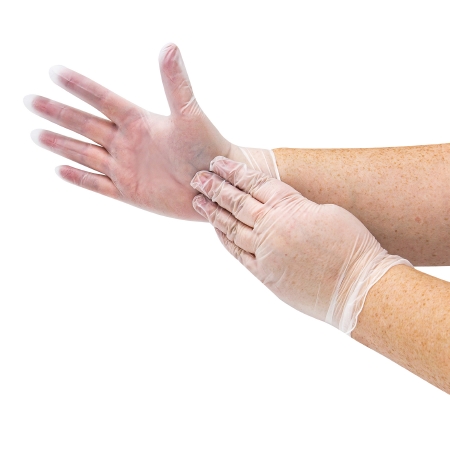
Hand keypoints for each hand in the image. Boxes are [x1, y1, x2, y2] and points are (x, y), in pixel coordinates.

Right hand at [24, 43, 277, 219]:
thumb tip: (169, 46)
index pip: (103, 99)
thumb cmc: (208, 149)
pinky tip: (60, 169)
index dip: (80, 87)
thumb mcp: (190, 115)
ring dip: (61, 144)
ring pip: (86, 154)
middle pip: (86, 125)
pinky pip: (99, 185)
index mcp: (139, 121)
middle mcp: (128, 142)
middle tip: (31, 100)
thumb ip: (176, 85)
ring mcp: (127, 167)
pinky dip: (79, 178)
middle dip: (59, 113)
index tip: (55, 72)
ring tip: (37, 134)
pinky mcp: (130, 192)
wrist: (216, 186)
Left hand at [191, 157, 410, 333]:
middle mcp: (272, 227)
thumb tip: (280, 210)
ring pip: (232, 228)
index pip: (254, 183)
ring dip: (214, 213)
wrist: (358, 286)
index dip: (233, 171)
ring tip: (198, 201)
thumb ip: (297, 208)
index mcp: (290, 206)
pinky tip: (217, 231)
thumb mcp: (327, 212)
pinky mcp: (266, 275)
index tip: (217, 163)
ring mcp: (266, 252)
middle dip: (215, 188)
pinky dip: (226, 241)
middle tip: (197, 178)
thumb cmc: (351, 246)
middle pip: (237, 203)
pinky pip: (239, 254)